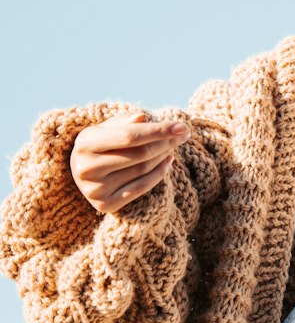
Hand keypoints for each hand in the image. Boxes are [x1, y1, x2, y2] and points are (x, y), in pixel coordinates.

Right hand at [70, 110, 190, 214]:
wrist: (82, 172)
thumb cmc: (101, 143)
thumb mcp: (108, 128)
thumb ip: (125, 121)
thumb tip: (143, 117)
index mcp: (85, 143)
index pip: (131, 136)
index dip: (159, 131)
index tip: (182, 126)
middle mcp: (86, 168)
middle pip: (140, 154)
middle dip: (166, 142)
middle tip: (184, 134)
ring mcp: (95, 189)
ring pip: (142, 170)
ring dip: (164, 155)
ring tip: (173, 145)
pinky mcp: (105, 205)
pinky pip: (140, 188)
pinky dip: (159, 174)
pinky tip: (168, 161)